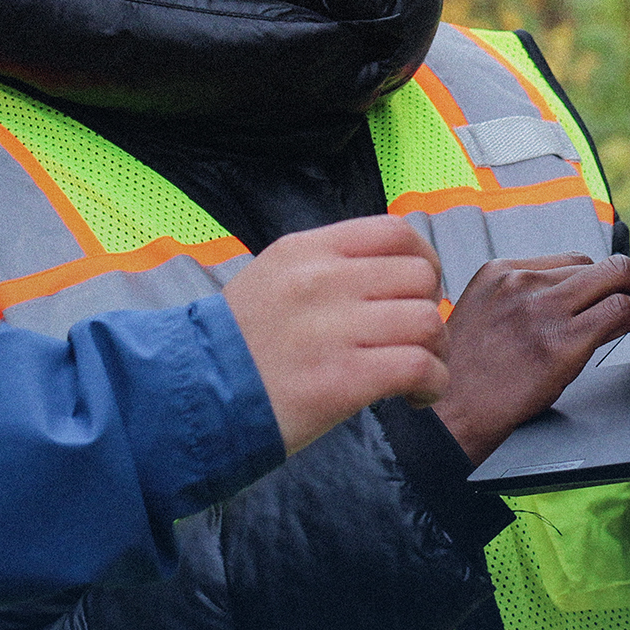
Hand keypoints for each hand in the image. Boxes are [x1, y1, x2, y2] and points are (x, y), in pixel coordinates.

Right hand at [224, 216, 449, 455]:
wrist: (193, 398)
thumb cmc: (236, 347)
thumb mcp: (272, 279)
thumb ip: (327, 269)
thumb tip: (390, 277)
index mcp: (306, 250)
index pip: (394, 231)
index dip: (423, 260)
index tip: (419, 290)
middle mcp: (322, 281)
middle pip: (419, 275)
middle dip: (432, 308)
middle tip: (417, 338)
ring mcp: (333, 329)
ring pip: (426, 320)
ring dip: (436, 351)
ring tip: (419, 373)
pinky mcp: (343, 379)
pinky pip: (420, 367)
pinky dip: (433, 384)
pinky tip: (416, 398)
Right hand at [432, 253, 629, 463]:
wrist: (440, 423)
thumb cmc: (457, 389)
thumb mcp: (481, 329)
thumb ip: (517, 312)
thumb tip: (568, 318)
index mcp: (498, 273)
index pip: (572, 263)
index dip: (610, 283)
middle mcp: (520, 281)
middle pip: (601, 265)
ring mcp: (540, 307)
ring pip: (620, 279)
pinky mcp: (559, 340)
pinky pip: (625, 313)